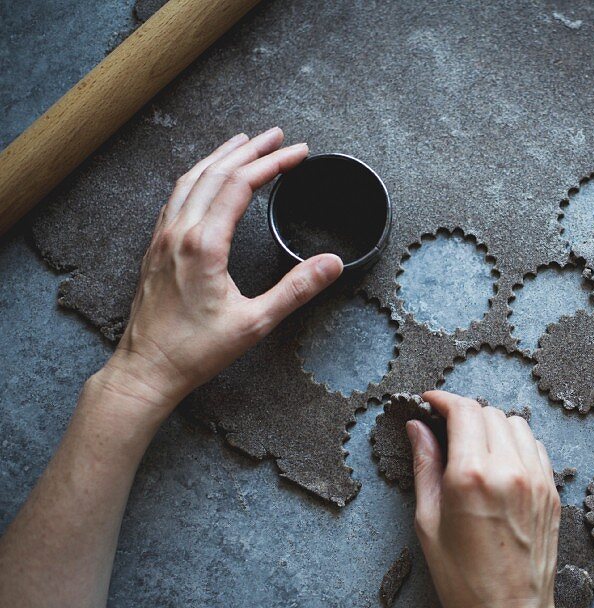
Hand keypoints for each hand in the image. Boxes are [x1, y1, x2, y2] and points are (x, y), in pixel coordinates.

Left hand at [97, 128, 342, 416]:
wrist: (146, 369)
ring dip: (220, 156)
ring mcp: (163, 238)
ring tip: (244, 143)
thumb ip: (295, 289)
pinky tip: (207, 179)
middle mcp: (179, 232)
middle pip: (215, 172)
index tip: (297, 152)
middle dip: (249, 149)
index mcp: (204, 244)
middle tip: (277, 135)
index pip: (240, 184)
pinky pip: (177, 197)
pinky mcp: (156, 249)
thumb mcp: (255, 323)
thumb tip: (332, 264)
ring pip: (191, 179)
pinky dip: (198, 176)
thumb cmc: (195, 350)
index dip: (272, 163)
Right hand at [407, 392, 585, 607]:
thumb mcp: (429, 522)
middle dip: (464, 413)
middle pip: (488, 413)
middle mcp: (509, 470)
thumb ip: (425, 466)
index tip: (428, 402)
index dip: (442, 400)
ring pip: (516, 424)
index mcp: (472, 476)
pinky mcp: (552, 492)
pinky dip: (516, 444)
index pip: (463, 411)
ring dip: (492, 425)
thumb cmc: (461, 581)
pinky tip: (499, 463)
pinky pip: (535, 448)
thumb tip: (416, 428)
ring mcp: (537, 479)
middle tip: (445, 427)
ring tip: (473, 446)